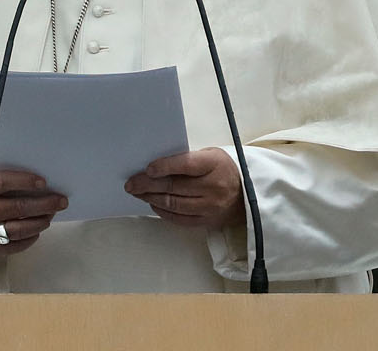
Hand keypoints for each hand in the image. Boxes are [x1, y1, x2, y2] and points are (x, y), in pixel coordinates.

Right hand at [0, 169, 65, 257]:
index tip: (44, 182)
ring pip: (19, 229)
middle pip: (18, 208)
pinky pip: (14, 246)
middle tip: (61, 201)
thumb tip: (38, 184)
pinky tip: (37, 231)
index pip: (4, 182)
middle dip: (44, 204)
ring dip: (40, 222)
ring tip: (50, 216)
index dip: (25, 181)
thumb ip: (3, 183)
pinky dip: (29, 239)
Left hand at [124, 147, 243, 229]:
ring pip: (174, 204)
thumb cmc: (222, 169)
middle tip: (131, 183)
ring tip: (138, 192)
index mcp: (214, 164)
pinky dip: (162, 211)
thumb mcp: (210, 156)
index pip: (186, 165)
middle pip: (175, 186)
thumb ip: (187, 159)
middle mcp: (213, 187)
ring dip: (151, 198)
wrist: (246, 194)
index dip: (165, 166)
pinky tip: (153, 203)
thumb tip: (155, 166)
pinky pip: (179, 218)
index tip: (147, 168)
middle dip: (148, 184)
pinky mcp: (206, 221)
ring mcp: (210, 207)